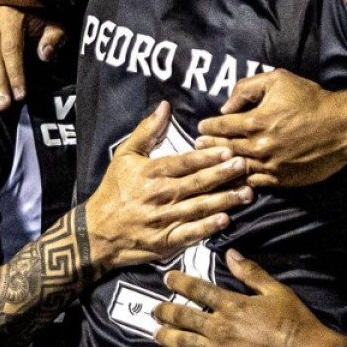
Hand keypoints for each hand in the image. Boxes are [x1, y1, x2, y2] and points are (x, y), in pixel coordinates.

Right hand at [84, 103, 254, 271]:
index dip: (207, 157)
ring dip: (225, 200)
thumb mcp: (125, 156)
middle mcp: (159, 195)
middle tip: (245, 166)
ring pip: (199, 207)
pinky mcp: (166, 241)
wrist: (98, 232)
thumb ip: (147, 131)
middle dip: (223, 174)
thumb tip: (165, 106)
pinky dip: (207, 227)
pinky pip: (190, 233)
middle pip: (197, 184)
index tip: (228, 150)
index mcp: (151, 173)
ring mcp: (163, 220)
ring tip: (247, 192)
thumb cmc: (114, 190)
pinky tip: (225, 220)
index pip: (184, 163)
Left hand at [152, 252, 342, 346]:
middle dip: (165, 312)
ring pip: (183, 344)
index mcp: (232, 305)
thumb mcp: (277, 291)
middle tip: (155, 310)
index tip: (167, 279)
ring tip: (155, 334)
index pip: (198, 290)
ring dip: (166, 338)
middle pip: (183, 317)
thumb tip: (230, 253)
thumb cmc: (296, 323)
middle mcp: (220, 328)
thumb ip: (251, 273)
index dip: (179, 283)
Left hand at [193, 70, 346, 188]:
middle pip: (223, 149)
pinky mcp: (282, 180)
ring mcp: (270, 166)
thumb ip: (247, 88)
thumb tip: (226, 107)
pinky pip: (254, 183)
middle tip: (198, 146)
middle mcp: (258, 146)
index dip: (208, 126)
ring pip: (235, 169)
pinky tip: (233, 180)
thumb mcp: (279, 80)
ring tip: (209, 165)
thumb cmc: (312, 100)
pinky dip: (240, 182)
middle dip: (208, 147)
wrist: (342, 127)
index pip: (220, 126)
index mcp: (254, 121)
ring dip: (219, 167)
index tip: (202, 127)